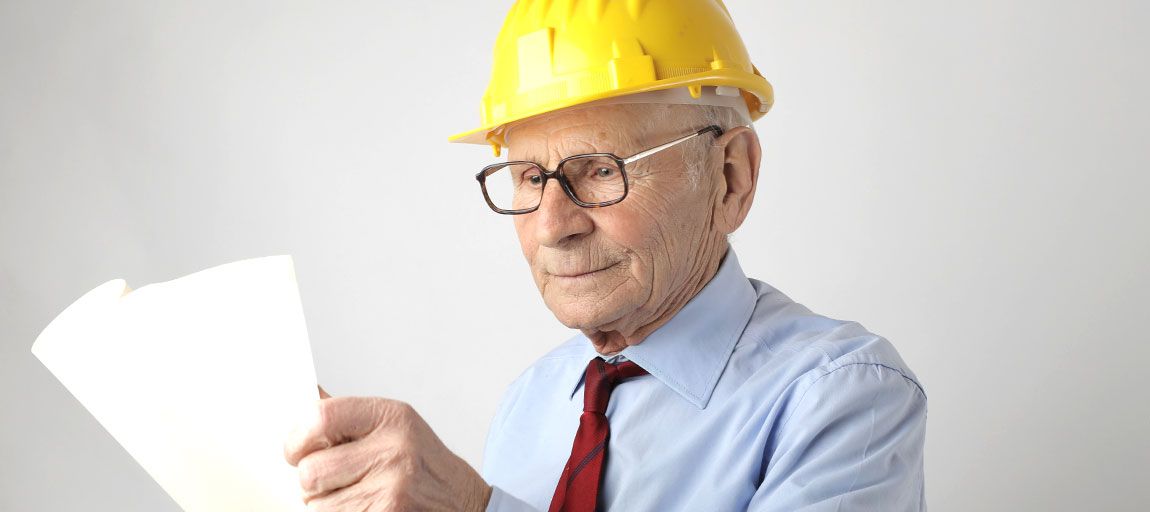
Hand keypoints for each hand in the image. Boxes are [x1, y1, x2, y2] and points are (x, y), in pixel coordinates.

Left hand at [284, 389, 491, 510]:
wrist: (465, 502)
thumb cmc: (424, 465)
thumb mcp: (394, 426)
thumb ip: (347, 415)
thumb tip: (305, 395)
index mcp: (392, 417)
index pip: (320, 417)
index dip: (297, 439)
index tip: (296, 450)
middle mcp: (395, 449)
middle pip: (311, 470)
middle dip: (313, 481)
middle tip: (334, 480)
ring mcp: (393, 487)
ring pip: (317, 504)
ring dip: (326, 505)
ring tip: (356, 496)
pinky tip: (363, 508)